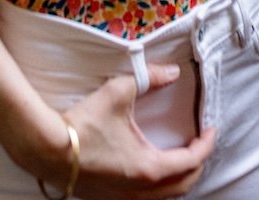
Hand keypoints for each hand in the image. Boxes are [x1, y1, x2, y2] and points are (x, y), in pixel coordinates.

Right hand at [42, 64, 216, 199]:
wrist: (47, 147)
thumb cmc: (84, 122)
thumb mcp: (120, 92)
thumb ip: (151, 78)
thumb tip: (174, 72)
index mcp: (149, 167)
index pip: (191, 160)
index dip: (206, 143)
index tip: (211, 127)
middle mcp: (141, 191)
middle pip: (184, 185)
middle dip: (198, 164)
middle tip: (201, 142)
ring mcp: (125, 199)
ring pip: (166, 197)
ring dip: (180, 178)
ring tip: (182, 156)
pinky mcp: (111, 198)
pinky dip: (160, 187)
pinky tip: (154, 169)